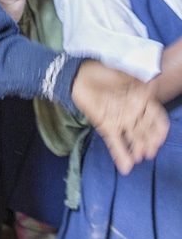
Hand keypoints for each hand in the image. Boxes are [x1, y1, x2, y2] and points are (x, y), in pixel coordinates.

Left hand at [72, 59, 167, 173]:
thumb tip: (153, 84)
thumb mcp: (124, 73)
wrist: (78, 75)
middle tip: (150, 151)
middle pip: (145, 131)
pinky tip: (126, 167)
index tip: (160, 137)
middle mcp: (133, 113)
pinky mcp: (105, 126)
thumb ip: (139, 80)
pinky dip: (120, 155)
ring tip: (139, 157)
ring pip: (132, 138)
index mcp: (141, 100)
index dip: (159, 128)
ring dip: (137, 149)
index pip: (156, 117)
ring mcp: (120, 121)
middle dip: (149, 142)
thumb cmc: (101, 71)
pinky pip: (115, 142)